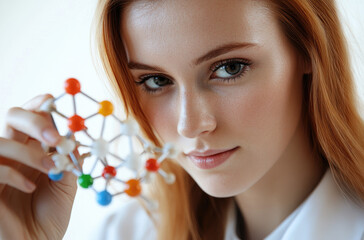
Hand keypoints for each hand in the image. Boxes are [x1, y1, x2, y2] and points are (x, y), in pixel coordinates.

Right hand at [0, 94, 77, 239]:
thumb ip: (69, 160)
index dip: (39, 105)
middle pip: (12, 117)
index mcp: (31, 148)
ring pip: (0, 142)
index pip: (30, 115)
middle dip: (34, 120)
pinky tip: (30, 188)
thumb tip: (76, 135)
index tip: (54, 101)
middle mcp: (12, 153)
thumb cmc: (49, 216)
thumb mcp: (66, 184)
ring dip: (28, 152)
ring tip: (50, 168)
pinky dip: (14, 175)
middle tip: (55, 137)